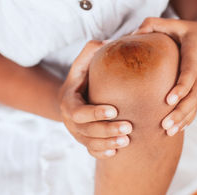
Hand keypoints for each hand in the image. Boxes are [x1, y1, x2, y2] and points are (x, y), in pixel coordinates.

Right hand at [58, 40, 132, 158]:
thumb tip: (107, 42)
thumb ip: (92, 50)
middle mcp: (69, 119)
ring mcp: (76, 132)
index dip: (95, 113)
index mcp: (68, 101)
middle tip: (129, 128)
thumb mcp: (84, 61)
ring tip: (127, 141)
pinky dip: (102, 153)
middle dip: (107, 130)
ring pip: (89, 143)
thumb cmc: (84, 76)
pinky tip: (117, 152)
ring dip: (108, 143)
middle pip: (85, 130)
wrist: (75, 95)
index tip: (114, 110)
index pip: (78, 111)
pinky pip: (91, 151)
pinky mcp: (84, 140)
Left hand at [133, 17, 196, 135]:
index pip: (189, 73)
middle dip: (180, 111)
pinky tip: (175, 130)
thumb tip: (133, 34)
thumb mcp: (173, 23)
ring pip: (196, 105)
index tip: (168, 100)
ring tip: (168, 132)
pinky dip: (188, 119)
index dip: (181, 87)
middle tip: (164, 125)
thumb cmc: (186, 30)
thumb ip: (153, 24)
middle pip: (194, 95)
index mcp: (194, 54)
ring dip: (183, 119)